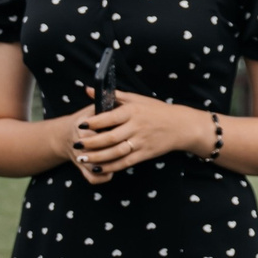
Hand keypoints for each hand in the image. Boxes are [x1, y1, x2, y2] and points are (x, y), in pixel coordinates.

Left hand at [70, 88, 208, 181]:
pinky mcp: (145, 154)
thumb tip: (89, 90)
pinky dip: (111, 166)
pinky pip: (125, 162)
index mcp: (133, 111)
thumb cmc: (156, 110)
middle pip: (110, 137)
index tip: (81, 125)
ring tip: (82, 158)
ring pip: (116, 152)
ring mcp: (141, 142)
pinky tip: (98, 167)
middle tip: (77, 144)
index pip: (110, 117)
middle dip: (92, 142)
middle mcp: (136, 127)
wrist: (180, 126)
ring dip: (98, 157)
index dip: (94, 122)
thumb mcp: (137, 99)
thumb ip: (113, 96)